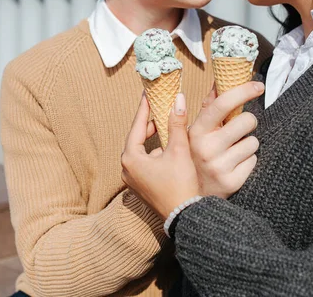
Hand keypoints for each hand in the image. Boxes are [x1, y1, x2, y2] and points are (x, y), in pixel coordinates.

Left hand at [121, 93, 198, 220]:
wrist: (184, 216)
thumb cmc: (180, 185)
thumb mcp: (179, 150)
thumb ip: (177, 124)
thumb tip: (178, 100)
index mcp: (131, 159)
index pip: (137, 126)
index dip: (144, 109)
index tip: (148, 95)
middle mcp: (127, 170)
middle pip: (138, 139)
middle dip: (151, 125)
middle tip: (160, 110)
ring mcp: (133, 180)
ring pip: (143, 152)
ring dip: (155, 141)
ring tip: (169, 129)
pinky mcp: (142, 187)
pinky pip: (146, 164)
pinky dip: (157, 155)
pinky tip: (171, 152)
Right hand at [188, 82, 263, 198]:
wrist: (191, 197)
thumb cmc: (196, 156)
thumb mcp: (194, 132)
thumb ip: (208, 107)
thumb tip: (218, 81)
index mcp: (196, 132)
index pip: (222, 105)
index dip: (242, 91)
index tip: (258, 86)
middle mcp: (206, 149)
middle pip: (247, 121)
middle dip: (247, 123)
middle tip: (238, 131)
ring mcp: (219, 166)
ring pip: (253, 142)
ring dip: (247, 145)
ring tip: (232, 151)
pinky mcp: (232, 182)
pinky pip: (254, 160)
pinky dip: (247, 161)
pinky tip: (234, 165)